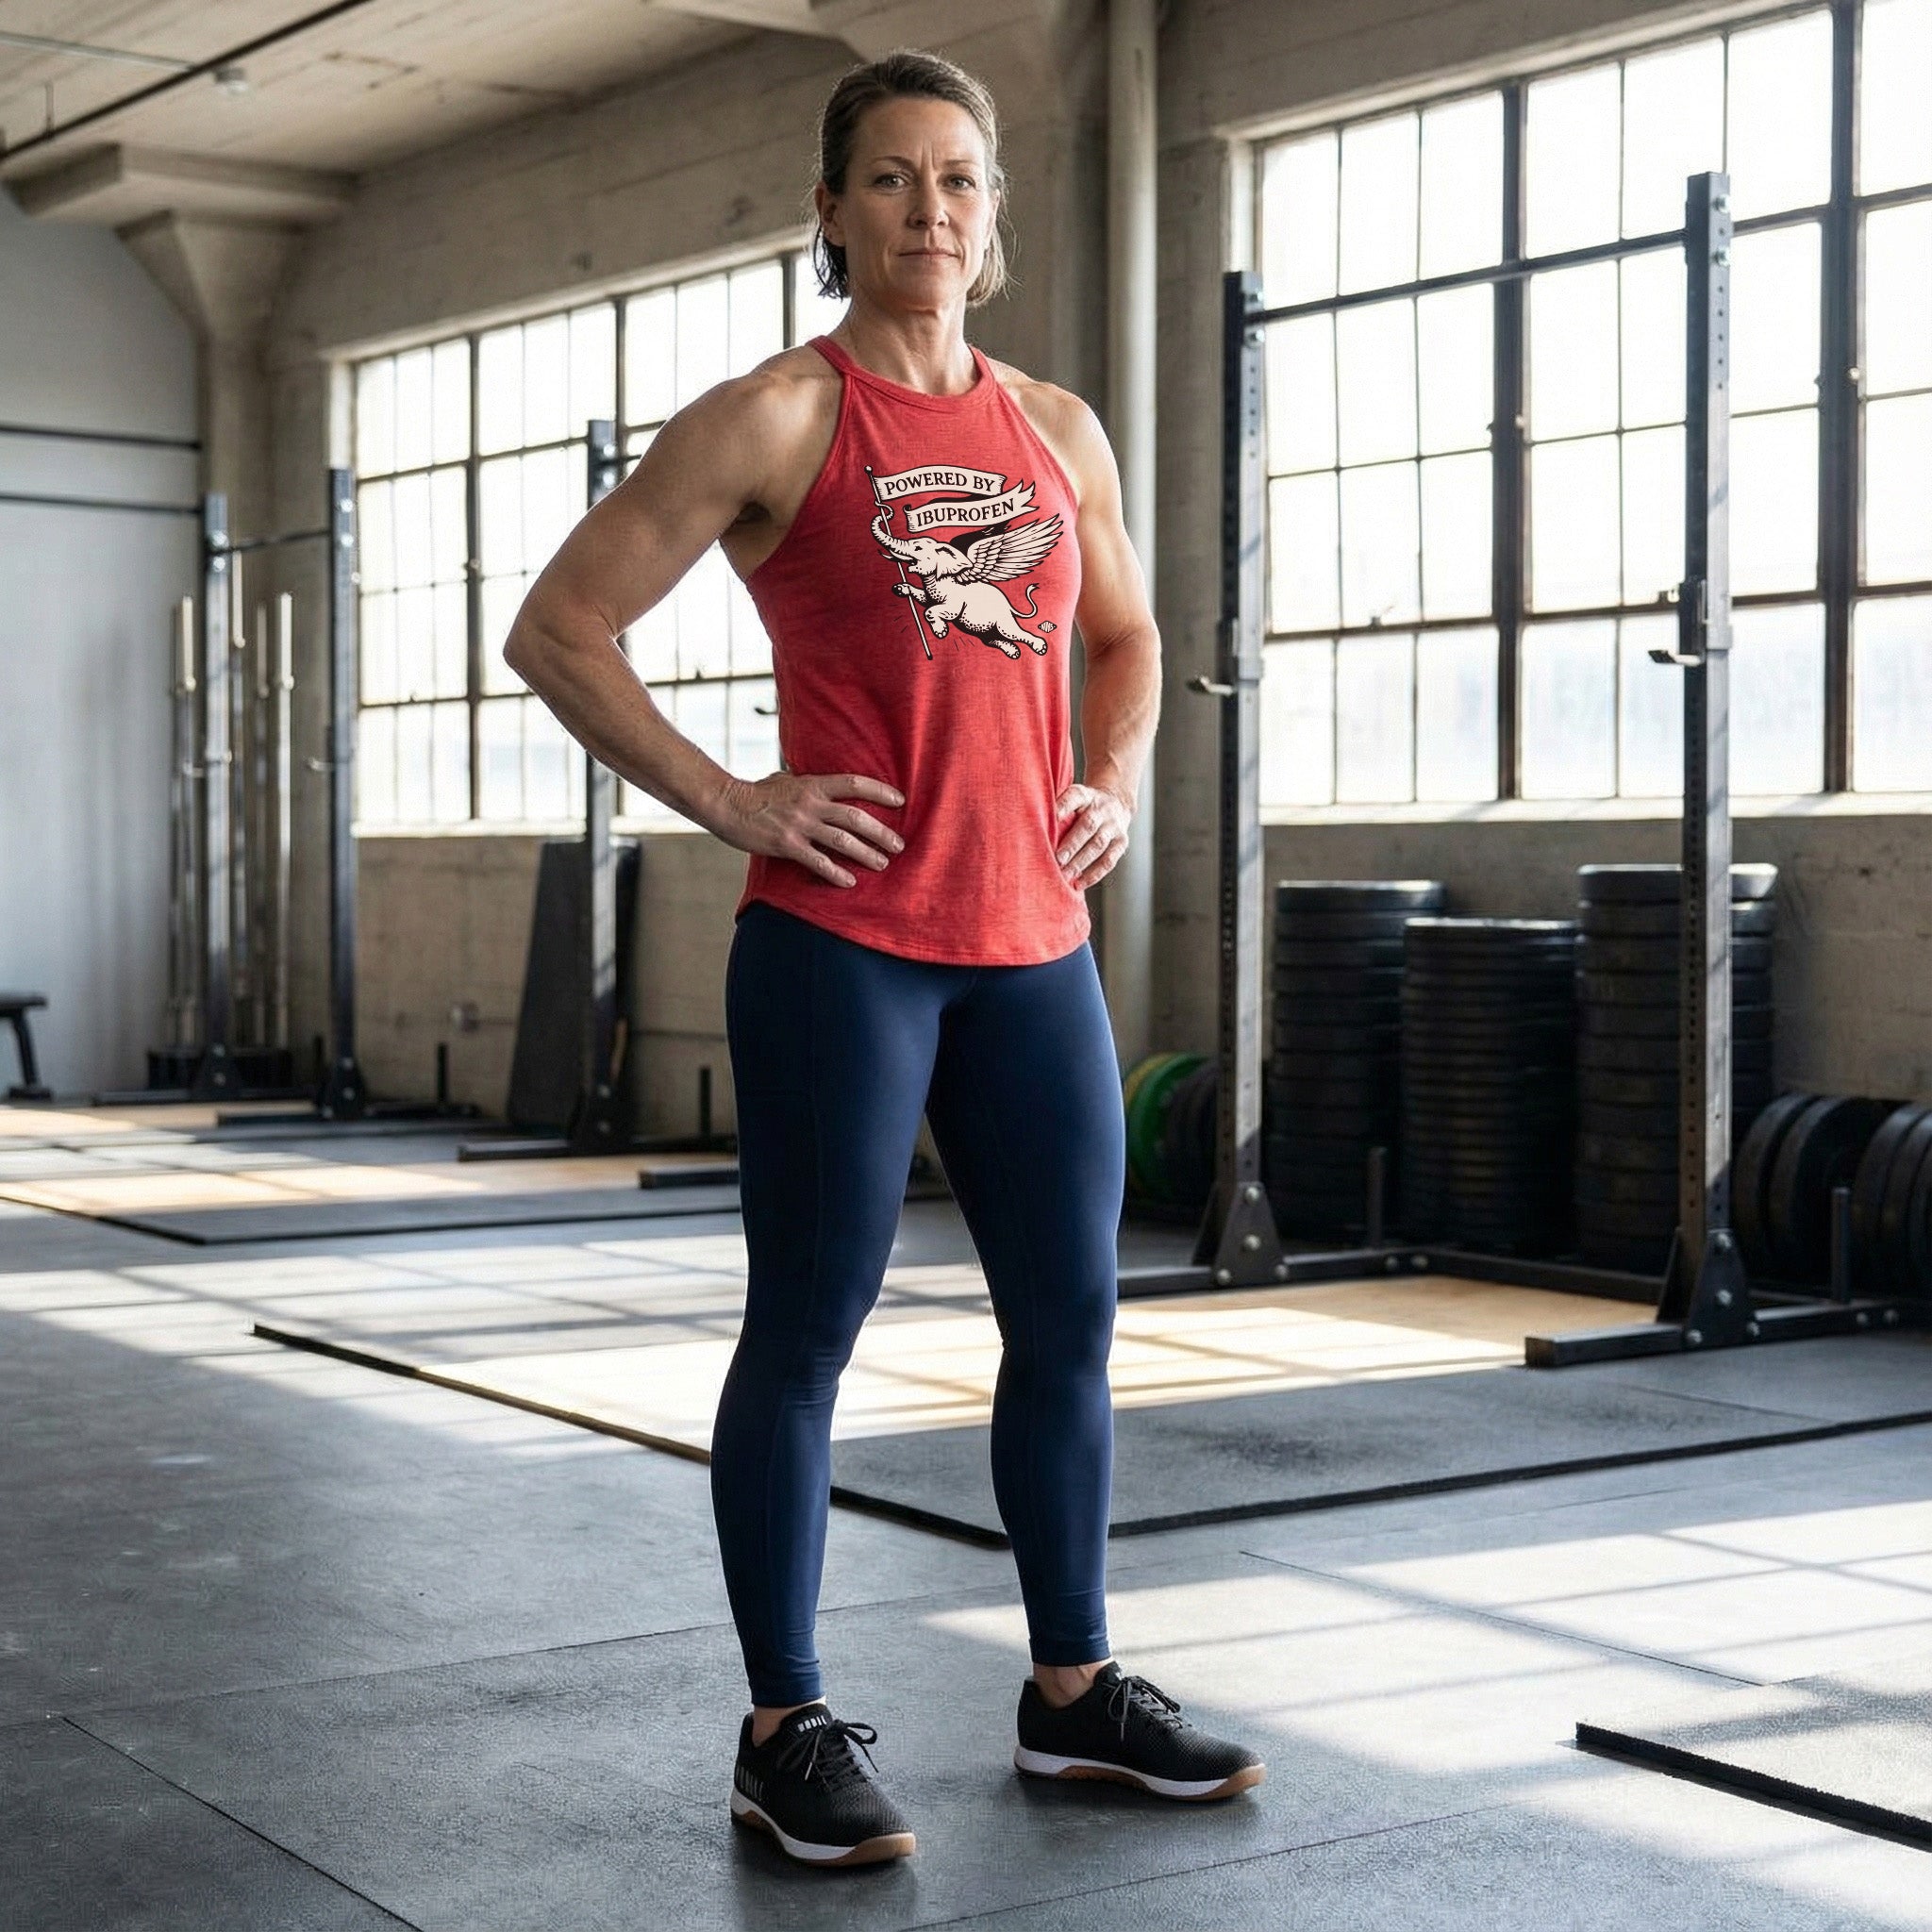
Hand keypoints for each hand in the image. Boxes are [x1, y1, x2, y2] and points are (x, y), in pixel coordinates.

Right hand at [721, 772, 904, 888]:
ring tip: (882, 864)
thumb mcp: (785, 779)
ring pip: (842, 841)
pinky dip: (836, 873)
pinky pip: (818, 862)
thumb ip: (807, 783)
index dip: (880, 791)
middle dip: (881, 833)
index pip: (854, 784)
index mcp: (812, 784)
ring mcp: (799, 824)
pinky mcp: (787, 845)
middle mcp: (810, 803)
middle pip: (855, 817)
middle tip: (898, 845)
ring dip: (866, 854)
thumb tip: (823, 785)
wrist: (727, 804)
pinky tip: (849, 882)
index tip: (900, 800)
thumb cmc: (756, 792)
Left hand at [1053, 783, 1131, 890]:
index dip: (1064, 806)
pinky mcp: (1121, 842)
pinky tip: (1079, 884)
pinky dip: (1094, 874)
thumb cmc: (1082, 807)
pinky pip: (1109, 860)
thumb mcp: (1071, 799)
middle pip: (1088, 825)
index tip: (1053, 817)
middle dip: (1072, 844)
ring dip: (1081, 862)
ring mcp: (1114, 826)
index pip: (1075, 796)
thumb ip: (1056, 809)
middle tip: (1057, 860)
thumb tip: (1030, 825)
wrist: (1116, 803)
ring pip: (1098, 845)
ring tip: (1065, 875)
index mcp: (1085, 795)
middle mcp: (1102, 809)